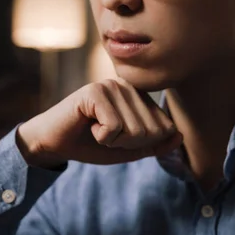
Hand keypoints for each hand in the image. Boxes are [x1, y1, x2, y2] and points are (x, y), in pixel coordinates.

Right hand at [16, 78, 182, 167]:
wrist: (54, 143)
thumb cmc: (91, 143)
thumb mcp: (129, 149)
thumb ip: (156, 144)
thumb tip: (180, 135)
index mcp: (139, 95)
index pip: (164, 126)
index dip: (141, 144)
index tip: (117, 136)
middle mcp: (128, 85)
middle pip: (150, 130)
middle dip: (127, 143)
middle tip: (105, 134)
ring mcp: (111, 85)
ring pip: (134, 129)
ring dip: (113, 141)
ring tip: (96, 129)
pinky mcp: (94, 92)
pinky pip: (114, 126)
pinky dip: (101, 137)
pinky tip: (88, 126)